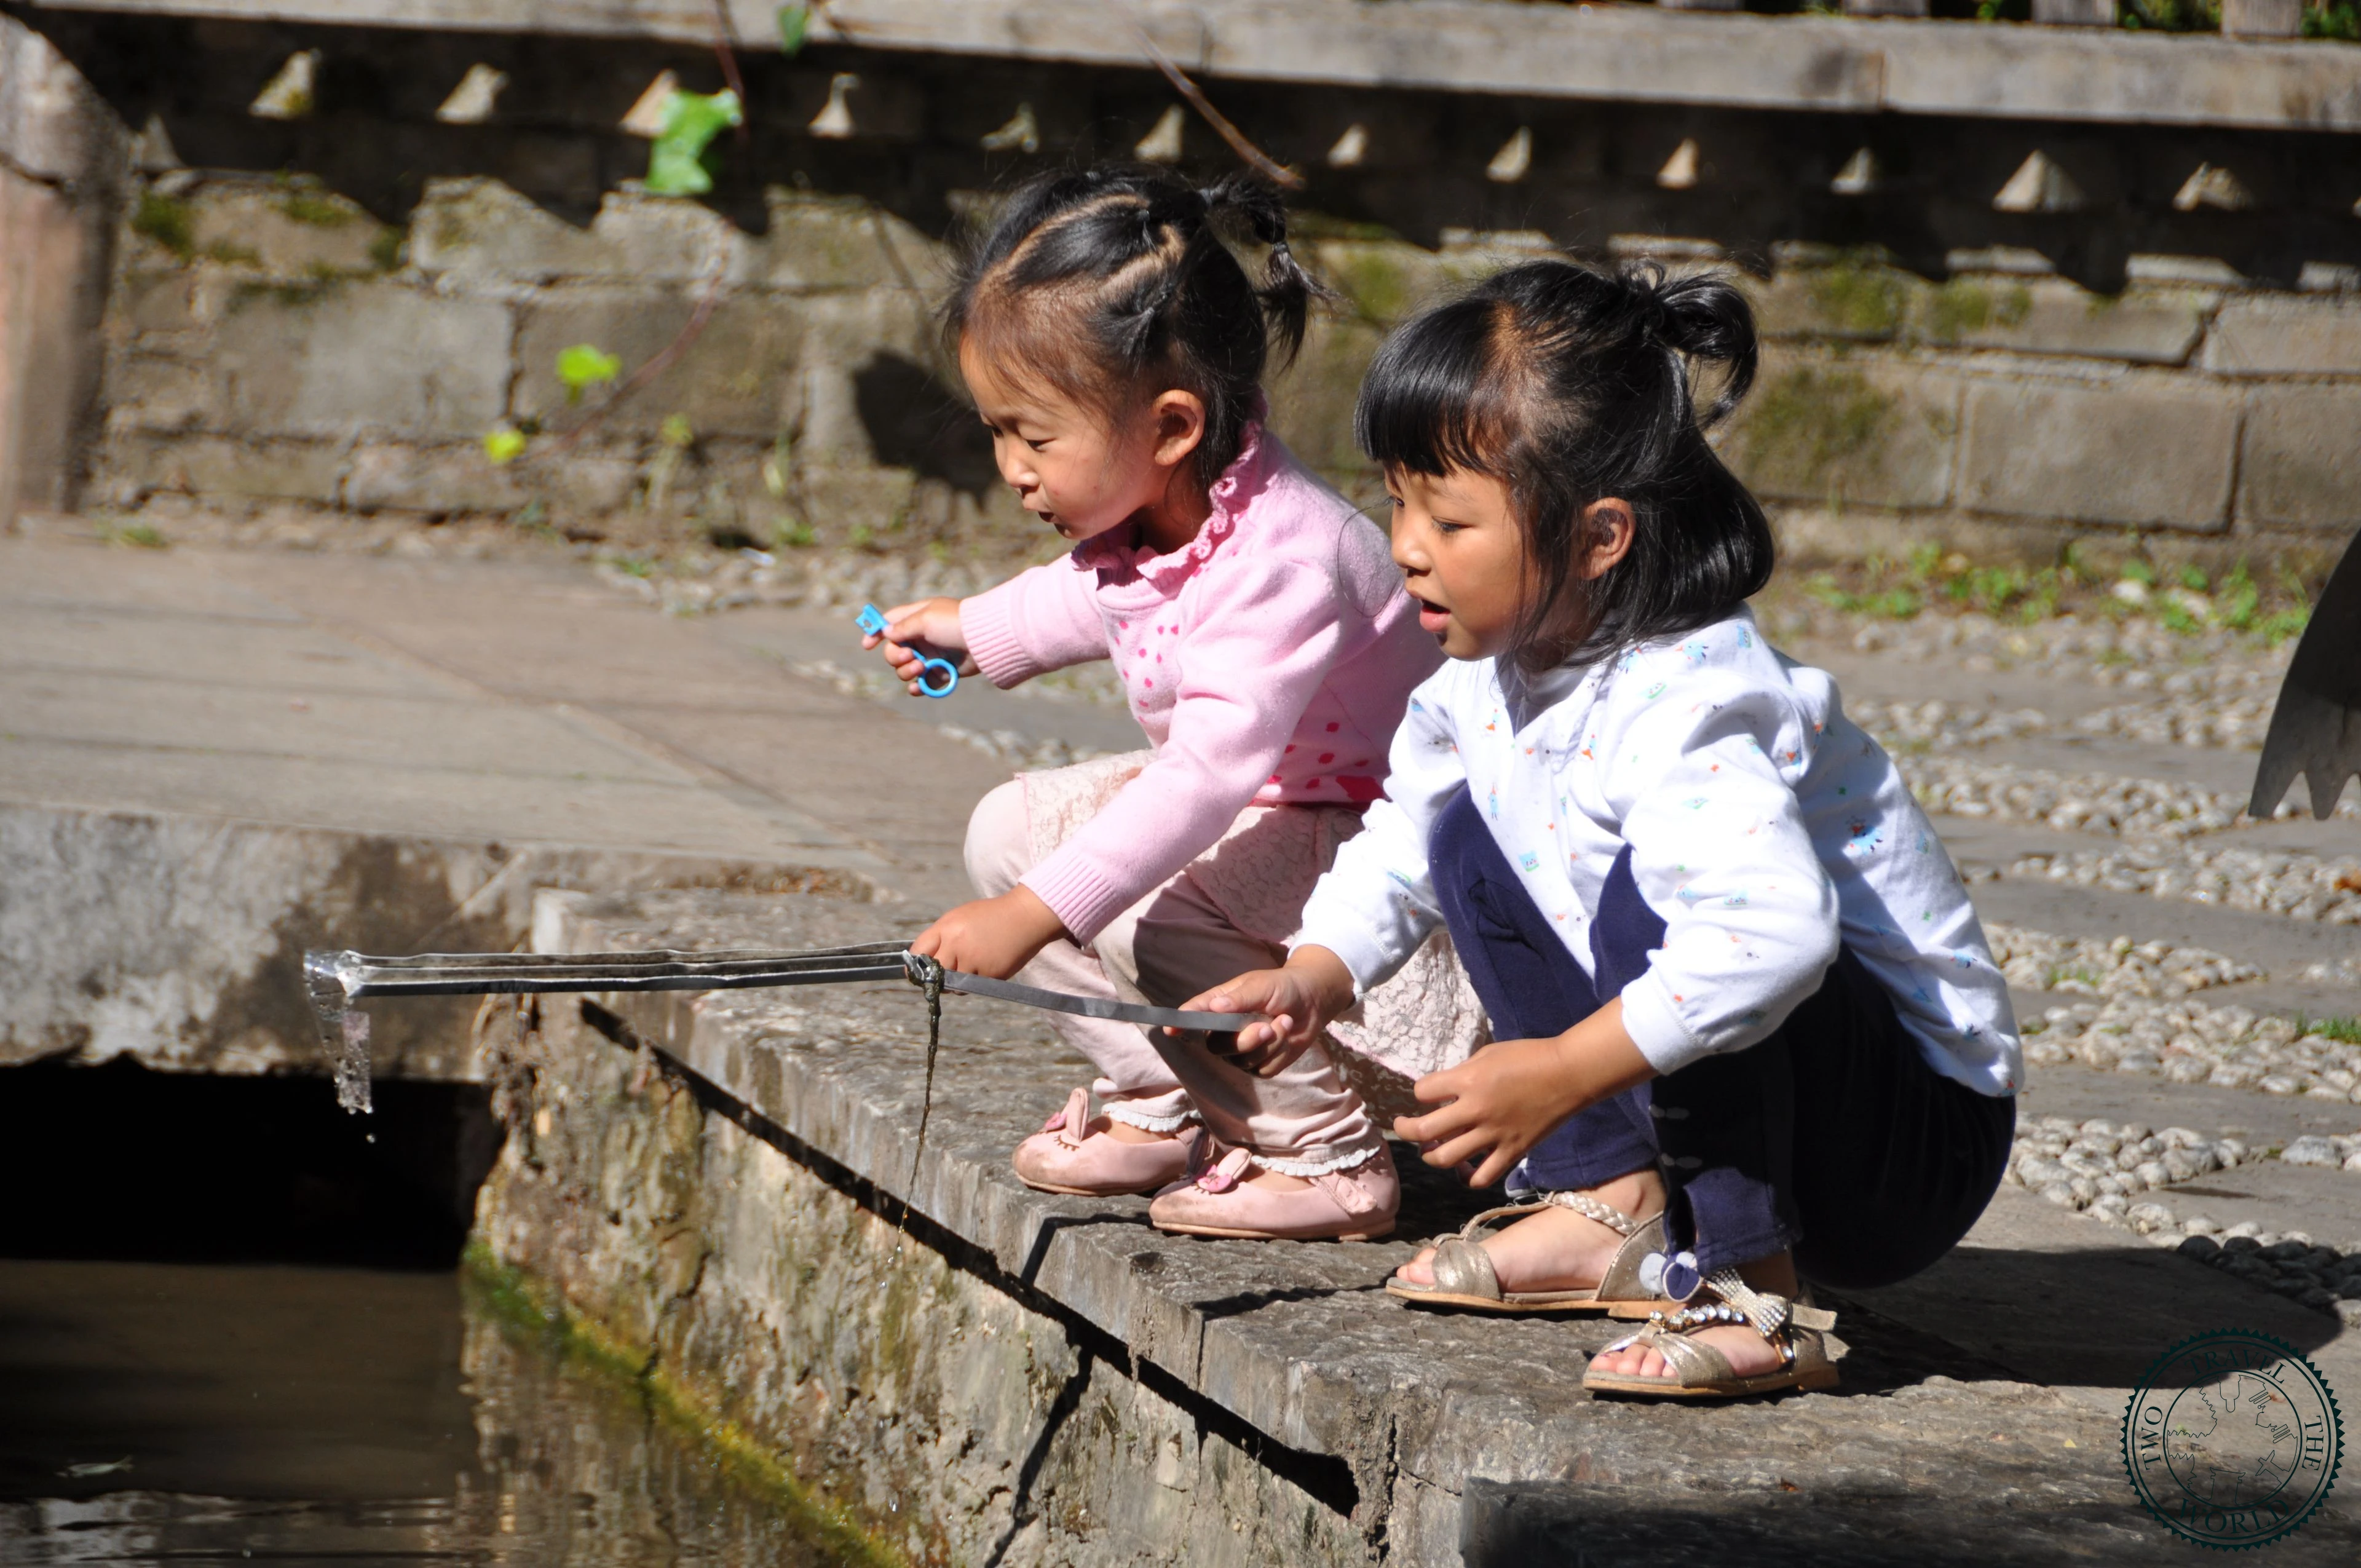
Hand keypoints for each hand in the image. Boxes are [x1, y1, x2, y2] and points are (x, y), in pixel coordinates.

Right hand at [864, 596, 977, 696]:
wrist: (984, 640)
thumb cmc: (955, 623)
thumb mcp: (925, 619)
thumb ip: (903, 627)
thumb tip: (886, 632)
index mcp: (917, 618)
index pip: (890, 623)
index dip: (876, 633)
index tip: (867, 645)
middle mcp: (922, 637)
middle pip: (894, 651)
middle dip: (896, 657)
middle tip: (910, 657)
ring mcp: (931, 655)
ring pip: (905, 669)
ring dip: (907, 671)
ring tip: (922, 668)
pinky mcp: (942, 672)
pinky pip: (923, 683)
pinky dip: (919, 687)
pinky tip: (918, 687)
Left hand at [909, 887, 1067, 980]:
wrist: (1026, 915)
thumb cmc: (992, 915)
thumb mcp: (961, 917)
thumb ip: (943, 936)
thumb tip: (925, 960)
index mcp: (947, 927)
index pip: (919, 951)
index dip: (916, 965)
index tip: (916, 973)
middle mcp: (957, 943)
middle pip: (935, 972)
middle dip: (938, 976)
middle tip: (947, 974)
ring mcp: (974, 959)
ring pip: (955, 983)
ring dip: (960, 980)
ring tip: (975, 964)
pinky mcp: (990, 973)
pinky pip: (976, 985)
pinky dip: (979, 980)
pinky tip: (989, 964)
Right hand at [1175, 946, 1356, 1076]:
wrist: (1312, 1001)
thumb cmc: (1282, 987)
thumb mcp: (1262, 986)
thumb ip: (1240, 998)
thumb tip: (1215, 1008)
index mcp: (1220, 1006)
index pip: (1195, 1015)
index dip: (1181, 1022)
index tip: (1171, 1029)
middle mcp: (1225, 1031)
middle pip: (1218, 1047)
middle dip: (1244, 1040)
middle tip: (1267, 1026)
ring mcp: (1242, 1051)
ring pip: (1243, 1060)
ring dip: (1268, 1043)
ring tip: (1284, 1021)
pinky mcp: (1260, 1065)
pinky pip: (1263, 1068)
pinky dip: (1279, 1052)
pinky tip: (1287, 1035)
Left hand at [1392, 1001, 1655, 1186]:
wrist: (1568, 1074)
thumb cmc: (1529, 1056)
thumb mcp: (1487, 1054)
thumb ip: (1462, 1073)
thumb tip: (1443, 1091)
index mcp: (1468, 1081)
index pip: (1422, 1092)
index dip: (1420, 1092)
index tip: (1427, 1093)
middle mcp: (1475, 1110)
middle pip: (1423, 1130)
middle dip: (1406, 1129)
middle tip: (1404, 1126)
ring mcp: (1493, 1135)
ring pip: (1446, 1159)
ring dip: (1431, 1155)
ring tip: (1431, 1149)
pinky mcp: (1512, 1152)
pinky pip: (1482, 1177)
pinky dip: (1469, 1177)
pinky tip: (1466, 1169)